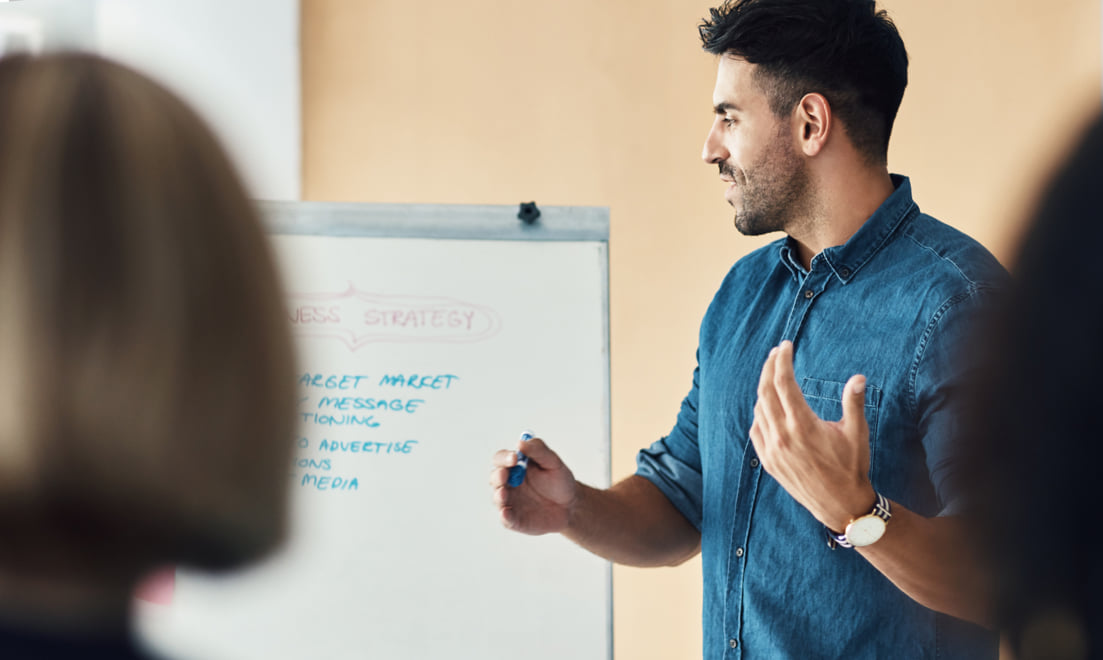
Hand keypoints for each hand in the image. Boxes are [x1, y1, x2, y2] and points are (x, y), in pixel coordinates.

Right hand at [490, 436, 577, 534]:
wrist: (571, 506)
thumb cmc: (560, 481)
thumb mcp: (553, 462)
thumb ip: (538, 450)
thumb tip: (521, 442)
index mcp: (514, 467)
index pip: (501, 459)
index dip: (504, 458)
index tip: (514, 458)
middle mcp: (508, 484)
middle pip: (495, 478)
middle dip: (498, 476)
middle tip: (505, 474)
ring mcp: (511, 503)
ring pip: (497, 498)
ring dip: (498, 495)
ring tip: (504, 493)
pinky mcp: (516, 520)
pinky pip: (506, 519)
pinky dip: (504, 517)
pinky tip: (506, 513)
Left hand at [749, 341, 874, 531]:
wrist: (840, 505)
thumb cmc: (851, 468)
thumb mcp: (856, 433)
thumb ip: (854, 403)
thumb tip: (858, 377)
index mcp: (803, 426)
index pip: (784, 383)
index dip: (783, 360)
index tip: (786, 346)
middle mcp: (782, 436)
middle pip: (766, 391)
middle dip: (770, 367)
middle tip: (777, 353)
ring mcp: (772, 450)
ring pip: (759, 409)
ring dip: (764, 388)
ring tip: (775, 375)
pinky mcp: (768, 462)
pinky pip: (756, 429)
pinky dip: (760, 413)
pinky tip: (768, 406)